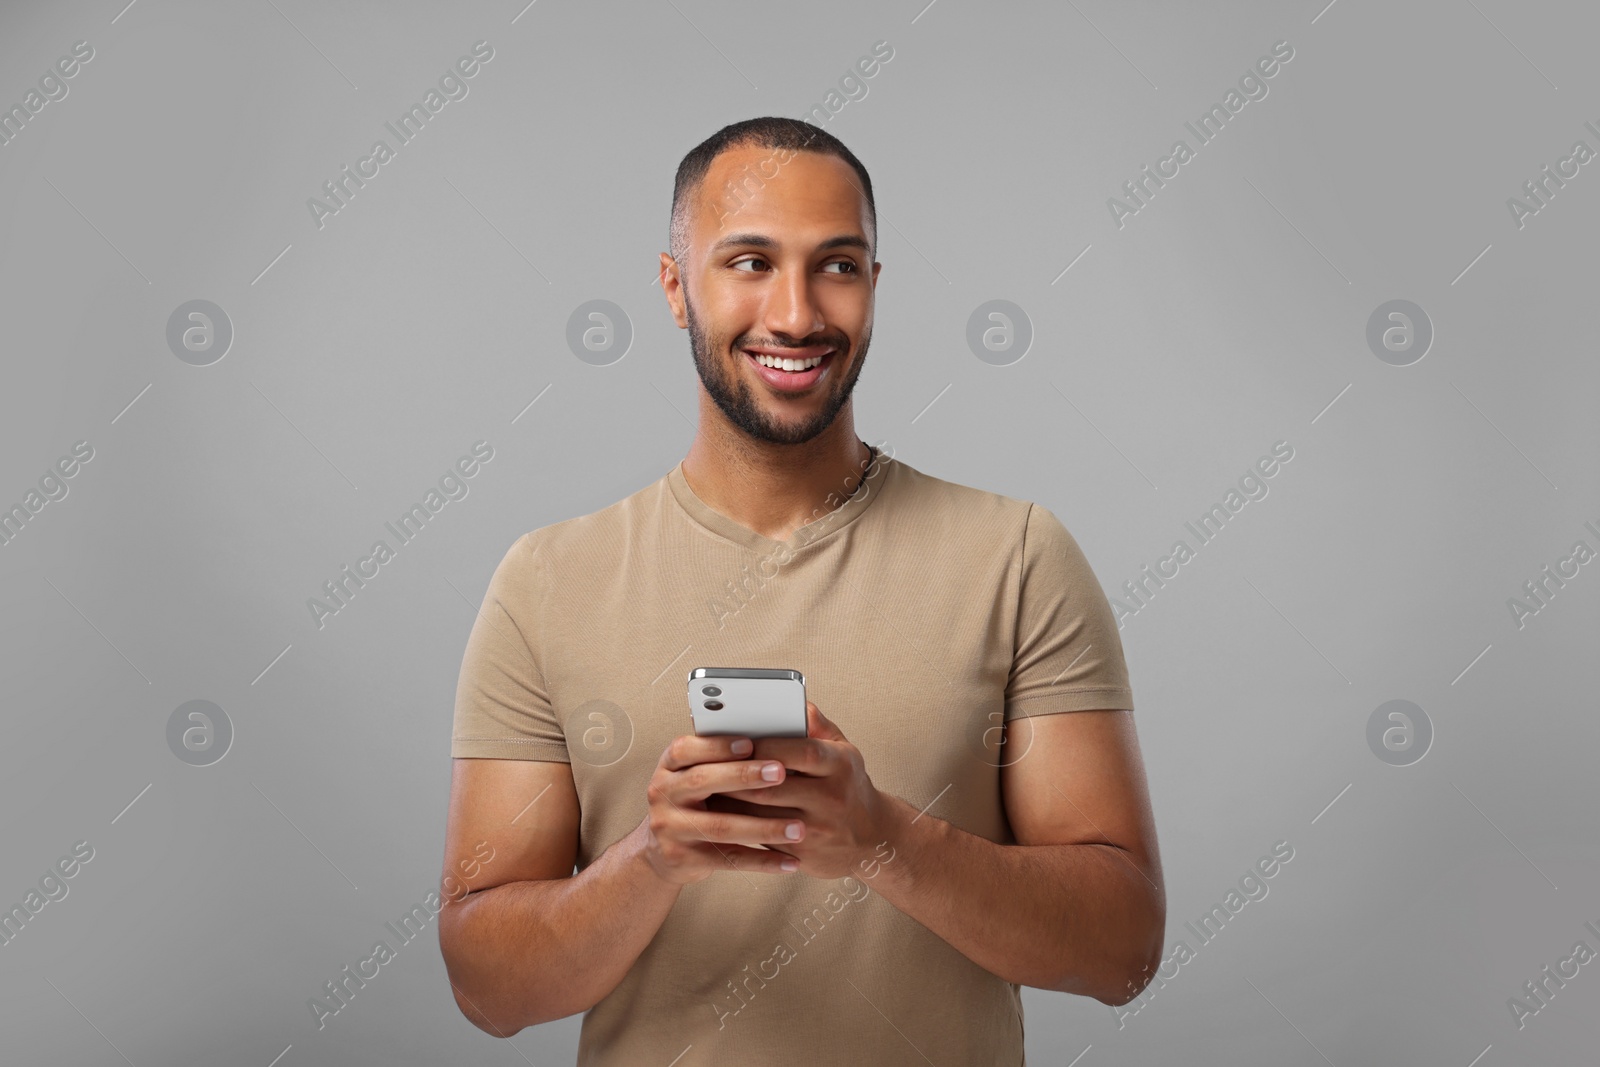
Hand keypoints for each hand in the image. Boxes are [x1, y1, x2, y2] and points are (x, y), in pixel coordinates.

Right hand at [641, 732, 802, 884]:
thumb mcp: (696, 773)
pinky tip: (789, 861)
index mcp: (669, 766)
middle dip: (743, 775)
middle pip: (702, 781)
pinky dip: (762, 860)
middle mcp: (663, 793)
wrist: (661, 851)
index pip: (686, 749)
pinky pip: (729, 859)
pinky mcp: (683, 858)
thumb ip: (723, 758)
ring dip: (764, 827)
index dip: (718, 746)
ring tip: (797, 828)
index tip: (751, 743)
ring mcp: (670, 828)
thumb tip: (773, 740)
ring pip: (721, 826)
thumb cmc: (694, 801)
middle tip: (780, 772)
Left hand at [714, 702, 893, 880]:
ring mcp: (818, 829)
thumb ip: (817, 725)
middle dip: (738, 776)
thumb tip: (792, 704)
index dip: (767, 746)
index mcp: (840, 765)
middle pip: (774, 786)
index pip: (802, 752)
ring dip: (731, 802)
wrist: (872, 839)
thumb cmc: (848, 786)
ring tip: (708, 788)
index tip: (740, 740)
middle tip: (709, 765)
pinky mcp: (804, 855)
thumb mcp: (844, 750)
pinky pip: (764, 838)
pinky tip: (723, 813)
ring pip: (763, 815)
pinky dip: (740, 825)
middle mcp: (832, 798)